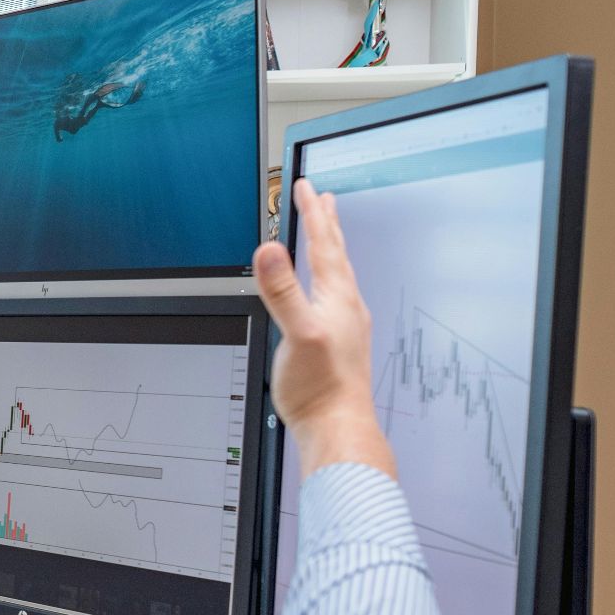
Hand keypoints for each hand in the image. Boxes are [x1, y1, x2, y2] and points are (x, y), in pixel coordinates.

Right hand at [253, 179, 396, 479]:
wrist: (338, 426)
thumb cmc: (320, 386)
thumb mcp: (297, 332)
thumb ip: (282, 291)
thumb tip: (268, 249)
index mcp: (337, 298)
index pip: (323, 245)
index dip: (312, 214)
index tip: (305, 187)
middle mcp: (345, 307)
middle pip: (335, 254)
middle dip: (326, 224)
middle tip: (322, 198)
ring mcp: (344, 325)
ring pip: (337, 275)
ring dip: (330, 250)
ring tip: (327, 237)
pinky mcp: (338, 344)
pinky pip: (335, 297)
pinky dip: (328, 280)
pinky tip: (324, 294)